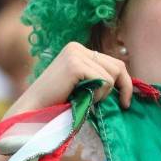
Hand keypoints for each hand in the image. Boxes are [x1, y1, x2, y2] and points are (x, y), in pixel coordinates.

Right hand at [8, 41, 132, 115]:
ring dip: (105, 94)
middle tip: (110, 105)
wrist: (32, 113)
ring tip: (86, 100)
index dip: (125, 83)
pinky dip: (99, 95)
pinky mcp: (74, 64)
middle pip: (118, 66)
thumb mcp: (83, 86)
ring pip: (113, 75)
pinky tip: (82, 99)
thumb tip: (128, 82)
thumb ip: (99, 78)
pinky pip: (104, 81)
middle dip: (120, 89)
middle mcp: (77, 47)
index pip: (115, 63)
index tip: (125, 103)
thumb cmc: (57, 104)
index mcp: (78, 50)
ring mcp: (75, 53)